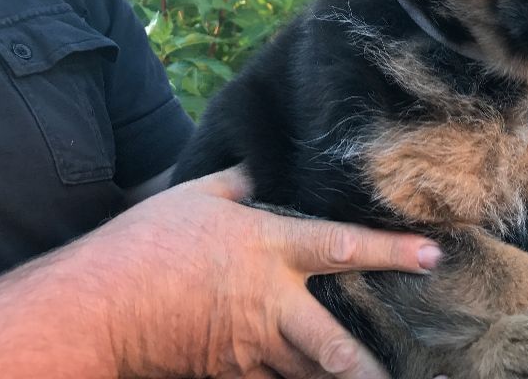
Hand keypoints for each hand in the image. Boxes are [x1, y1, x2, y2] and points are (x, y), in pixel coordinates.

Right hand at [98, 167, 440, 378]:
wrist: (95, 305)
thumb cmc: (147, 241)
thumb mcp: (197, 194)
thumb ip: (238, 183)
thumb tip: (257, 170)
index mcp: (269, 248)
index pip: (344, 247)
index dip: (393, 252)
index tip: (432, 256)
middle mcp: (270, 301)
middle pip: (334, 342)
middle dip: (372, 365)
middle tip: (418, 372)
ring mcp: (250, 345)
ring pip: (308, 374)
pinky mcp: (229, 373)